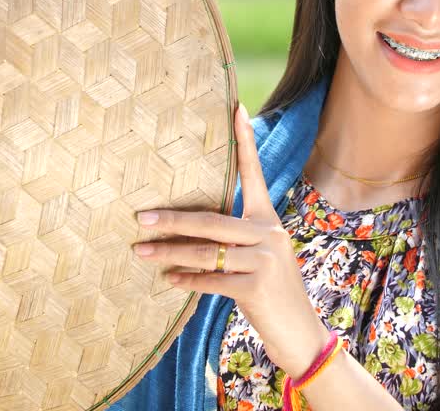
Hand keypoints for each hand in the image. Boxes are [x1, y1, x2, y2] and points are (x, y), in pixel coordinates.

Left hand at [132, 101, 330, 378]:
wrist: (300, 331)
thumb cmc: (272, 291)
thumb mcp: (261, 255)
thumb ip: (234, 237)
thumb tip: (188, 227)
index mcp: (267, 219)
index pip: (253, 172)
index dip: (244, 140)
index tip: (235, 107)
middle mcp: (267, 233)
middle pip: (210, 219)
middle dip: (171, 218)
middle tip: (138, 217)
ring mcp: (263, 260)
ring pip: (203, 252)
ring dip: (168, 253)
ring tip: (140, 251)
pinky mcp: (254, 288)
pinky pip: (209, 281)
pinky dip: (185, 281)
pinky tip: (168, 280)